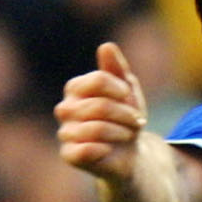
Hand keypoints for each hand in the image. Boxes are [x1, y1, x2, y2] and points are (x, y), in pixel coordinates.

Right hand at [56, 41, 150, 181]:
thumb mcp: (127, 91)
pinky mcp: (69, 155)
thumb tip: (107, 46)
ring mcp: (65, 132)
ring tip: (128, 135)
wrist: (129, 153)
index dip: (120, 90)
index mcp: (76, 89)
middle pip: (99, 106)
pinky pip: (84, 150)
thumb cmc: (125, 118)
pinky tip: (111, 149)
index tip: (129, 97)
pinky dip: (105, 148)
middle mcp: (65, 109)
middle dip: (125, 114)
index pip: (97, 80)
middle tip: (136, 121)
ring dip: (122, 132)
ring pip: (96, 128)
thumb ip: (117, 69)